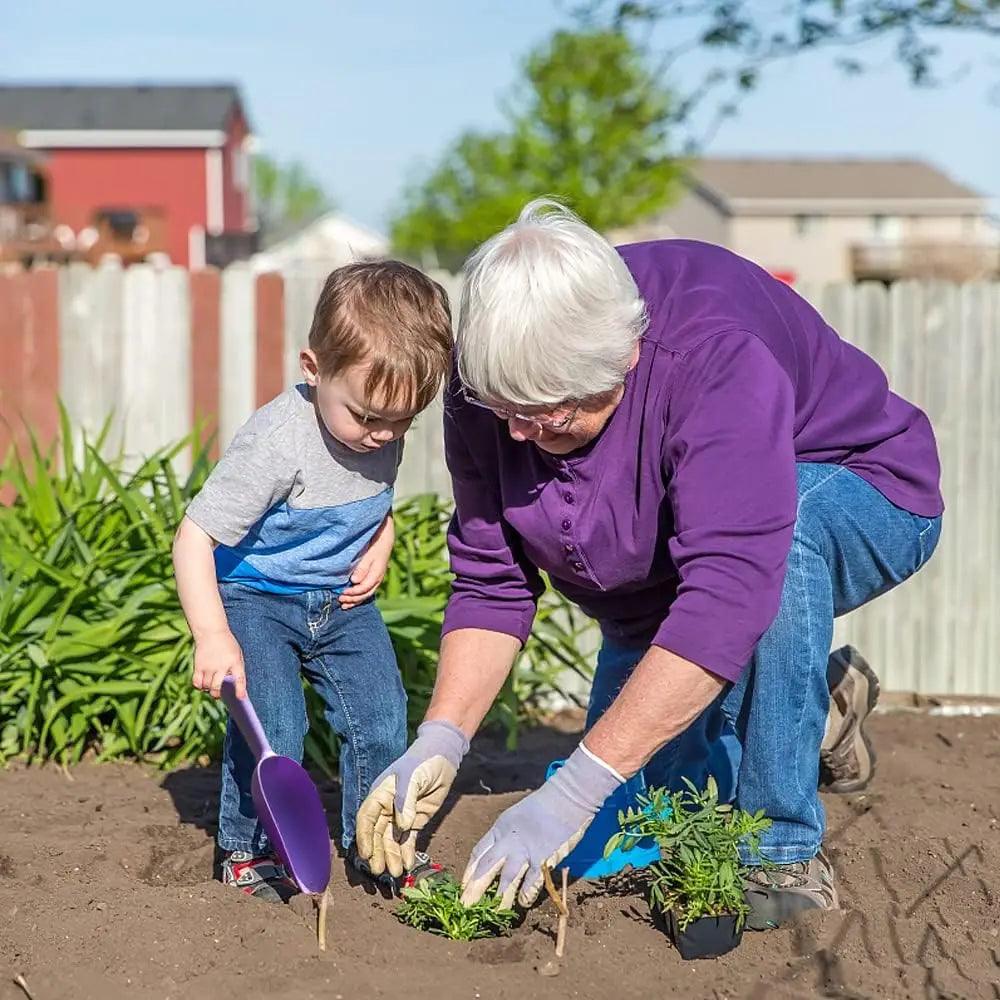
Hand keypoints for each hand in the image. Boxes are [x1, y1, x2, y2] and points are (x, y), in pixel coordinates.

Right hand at [191, 630, 245, 698]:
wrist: (211, 631)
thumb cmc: (227, 645)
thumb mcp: (237, 654)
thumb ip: (236, 670)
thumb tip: (235, 688)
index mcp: (235, 662)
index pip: (239, 678)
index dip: (240, 689)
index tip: (241, 698)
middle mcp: (221, 665)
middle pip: (217, 687)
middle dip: (218, 694)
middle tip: (219, 694)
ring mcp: (209, 666)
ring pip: (207, 687)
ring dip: (209, 689)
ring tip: (211, 684)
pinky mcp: (198, 666)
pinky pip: (197, 683)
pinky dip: (200, 686)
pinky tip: (203, 683)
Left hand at [340, 515, 393, 608]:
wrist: (384, 531)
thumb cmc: (376, 539)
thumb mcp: (370, 552)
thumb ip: (363, 566)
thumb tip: (355, 581)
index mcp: (377, 571)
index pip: (365, 587)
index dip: (353, 593)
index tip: (341, 593)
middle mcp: (378, 576)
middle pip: (366, 593)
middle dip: (353, 598)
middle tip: (340, 599)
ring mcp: (376, 576)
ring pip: (367, 593)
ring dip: (355, 600)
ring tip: (344, 604)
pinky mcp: (373, 574)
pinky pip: (366, 589)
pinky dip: (358, 595)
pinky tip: (350, 598)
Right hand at [355, 719, 468, 876]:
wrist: (443, 758)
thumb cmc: (423, 762)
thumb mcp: (413, 777)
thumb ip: (405, 800)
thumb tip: (401, 826)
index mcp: (380, 794)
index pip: (366, 819)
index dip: (364, 838)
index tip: (366, 855)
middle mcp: (387, 808)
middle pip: (377, 834)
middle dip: (378, 853)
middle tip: (380, 872)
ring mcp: (401, 816)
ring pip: (391, 840)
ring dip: (392, 856)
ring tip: (395, 873)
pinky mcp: (415, 821)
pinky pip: (407, 840)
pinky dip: (406, 852)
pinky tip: (407, 865)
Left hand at [460, 744, 621, 909]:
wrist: (565, 799)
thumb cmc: (542, 806)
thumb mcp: (515, 817)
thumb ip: (506, 836)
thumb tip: (498, 856)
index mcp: (499, 829)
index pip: (477, 853)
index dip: (469, 872)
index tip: (463, 887)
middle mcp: (508, 841)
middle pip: (486, 868)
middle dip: (474, 890)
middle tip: (465, 908)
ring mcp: (525, 851)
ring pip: (506, 879)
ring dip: (499, 899)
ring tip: (492, 915)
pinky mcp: (543, 859)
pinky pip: (531, 882)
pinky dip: (526, 894)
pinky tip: (522, 903)